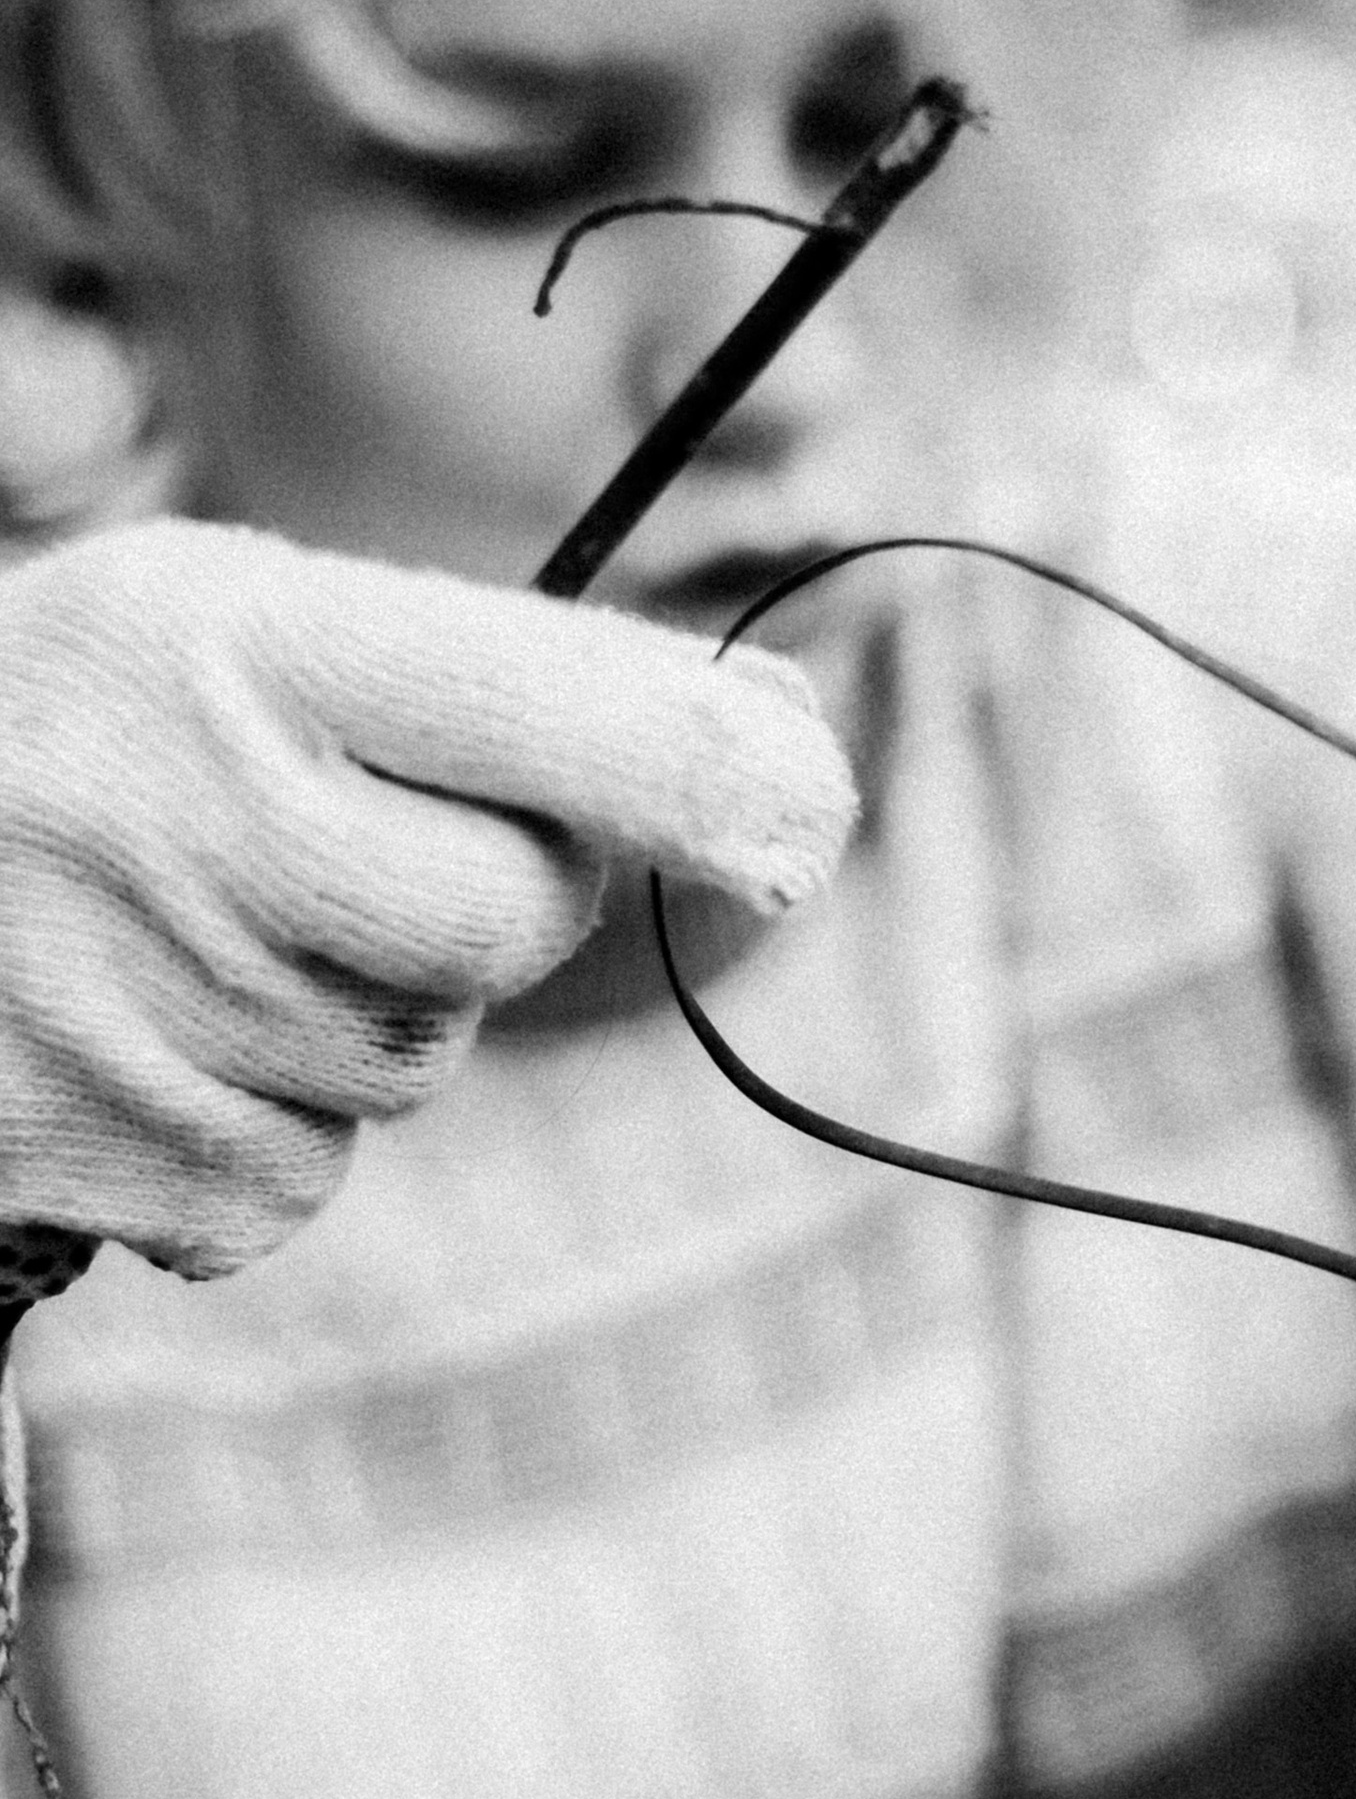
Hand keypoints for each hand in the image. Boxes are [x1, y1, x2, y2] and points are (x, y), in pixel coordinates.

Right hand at [0, 519, 853, 1274]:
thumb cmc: (104, 731)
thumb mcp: (267, 627)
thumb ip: (532, 684)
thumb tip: (803, 760)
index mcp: (232, 636)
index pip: (557, 712)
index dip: (708, 772)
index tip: (809, 808)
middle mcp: (189, 819)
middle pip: (517, 921)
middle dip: (489, 895)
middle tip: (339, 840)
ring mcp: (152, 1013)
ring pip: (420, 1058)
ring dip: (362, 1009)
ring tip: (193, 927)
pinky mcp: (141, 1171)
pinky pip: (313, 1171)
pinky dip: (263, 1122)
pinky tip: (144, 1033)